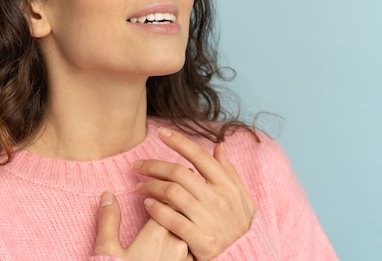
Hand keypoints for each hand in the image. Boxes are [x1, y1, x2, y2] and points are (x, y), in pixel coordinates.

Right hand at [94, 190, 192, 260]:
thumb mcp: (107, 251)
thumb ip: (108, 220)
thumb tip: (107, 195)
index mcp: (157, 234)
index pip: (170, 198)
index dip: (165, 187)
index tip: (160, 183)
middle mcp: (178, 245)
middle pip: (185, 211)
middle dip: (179, 200)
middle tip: (173, 190)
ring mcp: (186, 260)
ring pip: (192, 230)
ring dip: (186, 219)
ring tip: (178, 213)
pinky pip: (195, 249)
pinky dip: (190, 239)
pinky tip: (181, 240)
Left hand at [132, 127, 254, 260]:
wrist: (244, 256)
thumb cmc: (238, 224)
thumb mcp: (240, 196)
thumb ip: (228, 171)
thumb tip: (219, 145)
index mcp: (227, 185)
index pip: (200, 156)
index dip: (179, 141)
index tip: (161, 132)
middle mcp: (219, 199)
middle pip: (179, 172)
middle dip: (153, 165)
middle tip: (137, 165)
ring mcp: (209, 219)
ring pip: (171, 193)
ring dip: (150, 186)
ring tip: (139, 186)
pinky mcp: (201, 240)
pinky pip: (172, 219)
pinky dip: (156, 209)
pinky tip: (147, 204)